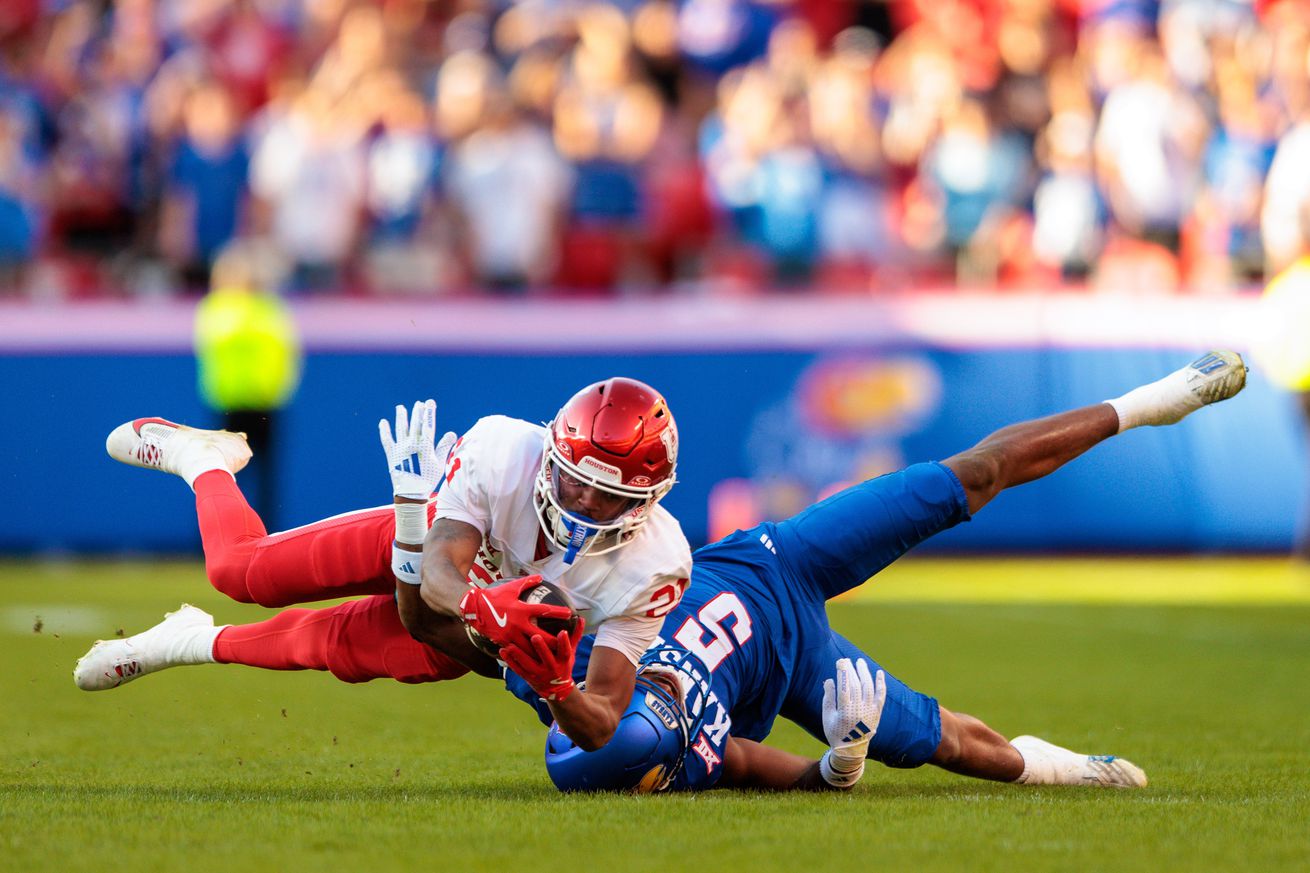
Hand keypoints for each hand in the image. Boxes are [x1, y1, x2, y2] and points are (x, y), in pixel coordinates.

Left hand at [379, 400, 455, 498]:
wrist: (411, 493)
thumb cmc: (428, 479)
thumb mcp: (439, 463)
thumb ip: (444, 447)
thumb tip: (451, 433)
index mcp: (425, 447)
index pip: (428, 425)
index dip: (429, 413)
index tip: (429, 403)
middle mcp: (412, 445)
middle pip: (414, 424)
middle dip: (417, 412)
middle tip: (418, 403)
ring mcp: (400, 449)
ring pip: (400, 429)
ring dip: (400, 417)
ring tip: (400, 408)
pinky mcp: (391, 454)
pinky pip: (386, 440)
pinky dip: (384, 431)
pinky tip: (383, 422)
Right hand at [458, 575, 574, 649]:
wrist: (475, 608)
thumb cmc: (495, 596)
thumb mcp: (512, 587)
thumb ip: (527, 582)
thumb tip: (540, 578)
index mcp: (521, 609)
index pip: (543, 610)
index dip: (557, 612)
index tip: (570, 613)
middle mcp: (517, 623)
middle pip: (539, 636)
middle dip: (552, 641)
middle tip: (564, 644)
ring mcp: (510, 634)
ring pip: (528, 648)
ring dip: (540, 653)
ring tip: (551, 657)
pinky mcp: (503, 641)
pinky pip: (517, 651)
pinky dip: (525, 655)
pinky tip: (533, 660)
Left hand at [500, 622, 584, 701]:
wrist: (557, 691)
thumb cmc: (563, 665)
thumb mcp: (572, 652)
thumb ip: (575, 635)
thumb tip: (582, 619)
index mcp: (563, 661)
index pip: (565, 651)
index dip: (564, 642)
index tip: (563, 632)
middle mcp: (552, 669)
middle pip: (547, 658)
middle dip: (541, 648)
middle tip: (535, 636)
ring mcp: (539, 675)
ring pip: (528, 665)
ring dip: (520, 655)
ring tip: (511, 645)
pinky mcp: (528, 678)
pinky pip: (518, 670)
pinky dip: (510, 661)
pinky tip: (503, 651)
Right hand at [820, 658, 884, 787]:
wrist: (851, 750)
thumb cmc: (835, 732)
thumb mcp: (827, 717)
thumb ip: (828, 698)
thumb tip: (830, 680)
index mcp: (844, 712)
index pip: (844, 688)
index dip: (843, 673)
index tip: (840, 662)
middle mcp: (859, 710)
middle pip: (856, 685)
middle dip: (851, 670)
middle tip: (846, 660)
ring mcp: (870, 711)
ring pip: (869, 687)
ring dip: (865, 673)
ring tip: (860, 662)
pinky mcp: (877, 713)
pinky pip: (881, 696)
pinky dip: (881, 684)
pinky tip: (879, 673)